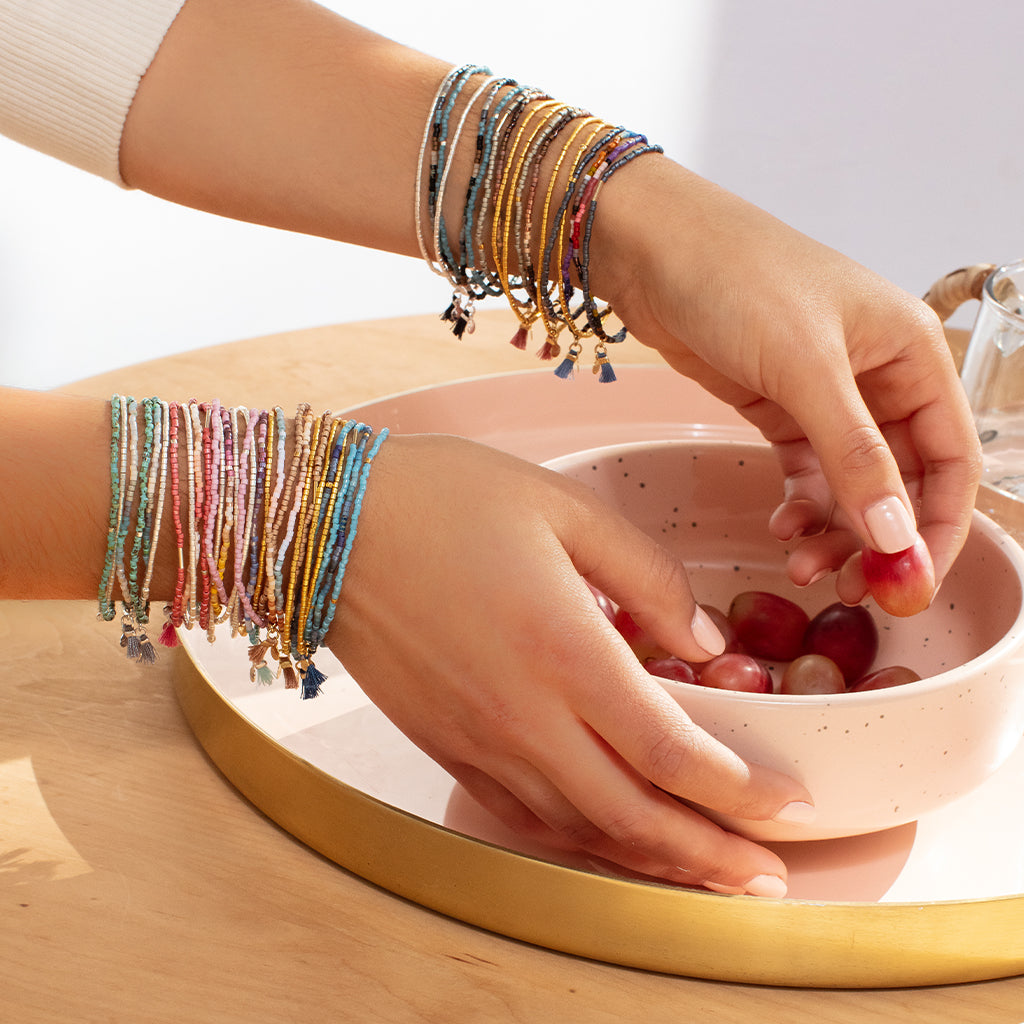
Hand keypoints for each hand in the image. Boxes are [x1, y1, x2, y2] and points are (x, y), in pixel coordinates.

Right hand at [329, 434, 812, 896]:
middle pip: (632, 817)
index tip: (786, 805)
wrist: (331, 526)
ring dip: (648, 860)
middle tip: (764, 879)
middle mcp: (523, 715)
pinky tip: (607, 838)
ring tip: (702, 872)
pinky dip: (577, 840)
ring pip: (578, 830)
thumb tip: (702, 642)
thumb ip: (647, 575)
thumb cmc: (445, 500)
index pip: (671, 751)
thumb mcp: (564, 507)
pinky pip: (521, 815)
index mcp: (564, 648)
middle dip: (708, 858)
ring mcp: (478, 740)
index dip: (738, 790)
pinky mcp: (444, 745)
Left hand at [592, 156, 981, 601]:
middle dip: (880, 538)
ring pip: (851, 484)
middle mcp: (878, 375)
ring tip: (801, 565)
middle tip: (850, 589)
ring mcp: (826, 393)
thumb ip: (853, 453)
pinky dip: (800, 505)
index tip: (907, 584)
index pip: (950, 460)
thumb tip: (896, 534)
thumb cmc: (734, 275)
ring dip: (835, 531)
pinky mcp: (779, 404)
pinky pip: (807, 471)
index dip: (936, 529)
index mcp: (911, 352)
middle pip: (902, 480)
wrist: (648, 248)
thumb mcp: (803, 365)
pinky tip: (782, 528)